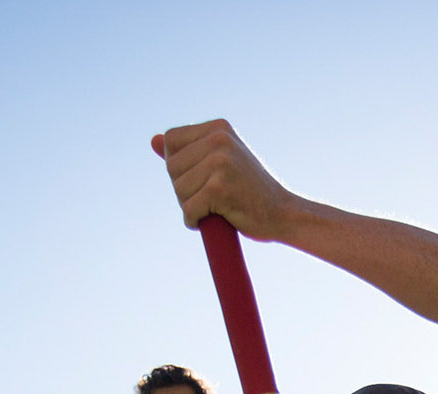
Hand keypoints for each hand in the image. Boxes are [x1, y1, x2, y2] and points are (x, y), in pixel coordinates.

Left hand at [153, 120, 296, 239]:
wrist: (283, 214)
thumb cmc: (249, 192)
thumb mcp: (218, 163)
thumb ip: (187, 151)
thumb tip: (153, 141)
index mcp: (218, 128)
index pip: (171, 141)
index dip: (181, 166)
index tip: (205, 177)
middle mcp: (219, 139)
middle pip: (171, 168)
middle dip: (185, 189)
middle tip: (214, 196)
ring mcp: (219, 162)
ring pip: (179, 190)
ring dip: (192, 206)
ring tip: (218, 206)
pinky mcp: (219, 188)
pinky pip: (188, 209)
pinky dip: (196, 221)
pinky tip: (216, 218)